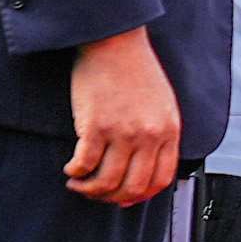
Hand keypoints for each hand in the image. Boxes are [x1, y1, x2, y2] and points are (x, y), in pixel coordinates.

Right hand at [62, 25, 179, 205]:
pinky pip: (85, 164)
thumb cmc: (134, 70)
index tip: (124, 199)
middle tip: (95, 193)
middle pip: (133, 186)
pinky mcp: (96, 126)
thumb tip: (143, 165)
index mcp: (169, 130)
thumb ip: (158, 133)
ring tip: (78, 183)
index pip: (161, 179)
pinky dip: (76, 173)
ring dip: (89, 189)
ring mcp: (123, 132)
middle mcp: (149, 135)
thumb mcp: (161, 104)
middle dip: (112, 198)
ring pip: (108, 182)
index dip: (141, 195)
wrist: (114, 42)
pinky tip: (71, 169)